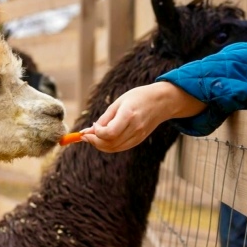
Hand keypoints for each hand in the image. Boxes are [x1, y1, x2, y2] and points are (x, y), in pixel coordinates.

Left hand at [80, 81, 206, 152]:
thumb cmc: (138, 98)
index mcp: (129, 115)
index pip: (110, 133)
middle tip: (85, 135)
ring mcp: (138, 136)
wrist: (160, 102)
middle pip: (111, 143)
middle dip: (95, 142)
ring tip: (92, 136)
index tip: (92, 126)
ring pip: (115, 148)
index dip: (97, 133)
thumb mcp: (119, 102)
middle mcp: (134, 128)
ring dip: (100, 145)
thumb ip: (105, 118)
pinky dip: (109, 145)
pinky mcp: (139, 140)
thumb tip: (90, 130)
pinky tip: (103, 138)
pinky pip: (121, 147)